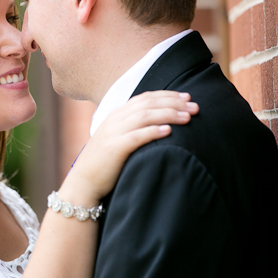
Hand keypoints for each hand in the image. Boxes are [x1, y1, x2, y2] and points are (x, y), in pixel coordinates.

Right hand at [58, 91, 198, 205]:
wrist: (83, 182)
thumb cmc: (104, 163)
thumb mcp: (117, 138)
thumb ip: (132, 128)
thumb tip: (159, 124)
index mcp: (116, 115)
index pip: (145, 98)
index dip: (167, 95)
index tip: (187, 97)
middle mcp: (115, 119)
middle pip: (148, 104)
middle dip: (174, 103)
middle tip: (194, 107)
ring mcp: (113, 132)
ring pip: (144, 116)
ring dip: (168, 114)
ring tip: (187, 117)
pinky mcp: (114, 148)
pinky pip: (136, 136)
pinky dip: (153, 131)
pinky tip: (168, 131)